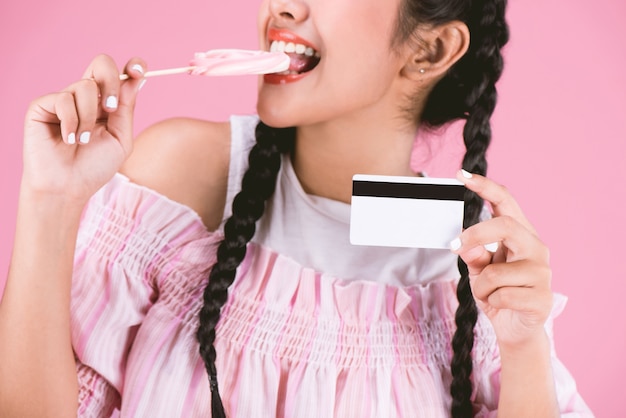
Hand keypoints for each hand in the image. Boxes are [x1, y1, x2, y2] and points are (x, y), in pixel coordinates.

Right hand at [21, 54, 145, 204]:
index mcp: (107, 104)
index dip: (132, 67)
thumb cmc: (94, 168)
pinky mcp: (43, 106)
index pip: (121, 75)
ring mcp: (64, 100)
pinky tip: (69, 140)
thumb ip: (126, 110)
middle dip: (111, 83)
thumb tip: (136, 80)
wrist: (68, 188)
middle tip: (110, 110)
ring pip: (85, 86)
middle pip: (101, 64)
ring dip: (89, 118)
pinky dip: (71, 122)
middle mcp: (86, 98)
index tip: (138, 71)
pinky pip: (63, 99)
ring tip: (84, 141)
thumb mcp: (120, 139)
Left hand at [450, 170, 552, 348]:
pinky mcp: (542, 297)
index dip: (484, 186)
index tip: (461, 174)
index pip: (505, 201)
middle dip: (475, 235)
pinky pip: (501, 295)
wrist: (517, 329)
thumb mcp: (478, 270)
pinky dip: (491, 302)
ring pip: (494, 271)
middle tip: (454, 245)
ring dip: (480, 286)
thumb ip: (473, 253)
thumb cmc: (498, 293)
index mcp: (520, 234)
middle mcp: (535, 248)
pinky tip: (502, 305)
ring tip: (488, 294)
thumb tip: (464, 243)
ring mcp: (542, 272)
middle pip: (504, 225)